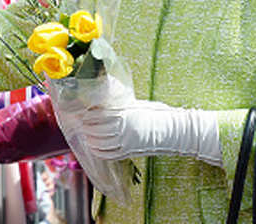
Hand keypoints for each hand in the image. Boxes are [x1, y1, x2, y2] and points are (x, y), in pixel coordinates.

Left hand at [80, 99, 221, 164]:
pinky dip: (98, 151)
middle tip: (82, 123)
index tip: (83, 112)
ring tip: (87, 134)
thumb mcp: (136, 104)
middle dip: (87, 127)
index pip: (97, 116)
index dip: (88, 115)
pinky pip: (108, 155)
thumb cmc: (156, 114)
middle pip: (95, 130)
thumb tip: (103, 100)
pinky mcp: (129, 153)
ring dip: (90, 139)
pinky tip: (95, 146)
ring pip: (99, 144)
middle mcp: (123, 130)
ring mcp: (126, 143)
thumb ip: (119, 104)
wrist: (173, 131)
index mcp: (125, 114)